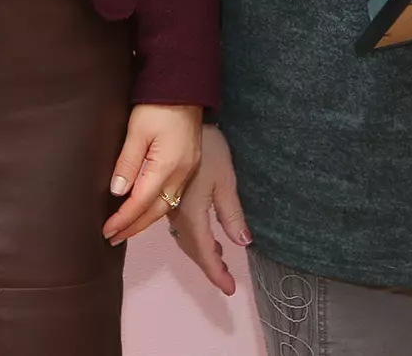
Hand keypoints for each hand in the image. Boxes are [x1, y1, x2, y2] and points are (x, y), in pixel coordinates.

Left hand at [102, 103, 201, 245]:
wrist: (185, 86)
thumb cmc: (158, 105)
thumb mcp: (136, 130)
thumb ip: (127, 162)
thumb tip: (117, 192)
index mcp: (167, 167)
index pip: (140, 202)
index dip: (122, 219)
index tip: (106, 231)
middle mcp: (181, 173)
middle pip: (155, 210)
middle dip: (134, 226)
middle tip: (113, 237)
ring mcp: (188, 170)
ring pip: (166, 205)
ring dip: (146, 219)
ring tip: (127, 228)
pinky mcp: (190, 164)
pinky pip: (172, 194)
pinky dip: (156, 206)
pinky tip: (146, 207)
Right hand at [166, 124, 252, 293]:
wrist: (180, 122)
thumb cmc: (208, 149)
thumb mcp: (226, 180)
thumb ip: (232, 214)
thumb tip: (243, 242)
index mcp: (192, 214)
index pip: (205, 252)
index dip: (217, 272)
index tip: (229, 289)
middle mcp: (176, 214)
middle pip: (192, 250)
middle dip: (209, 266)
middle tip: (227, 280)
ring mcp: (169, 206)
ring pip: (185, 239)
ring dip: (202, 252)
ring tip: (220, 258)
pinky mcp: (168, 197)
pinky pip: (181, 227)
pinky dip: (194, 238)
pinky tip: (207, 236)